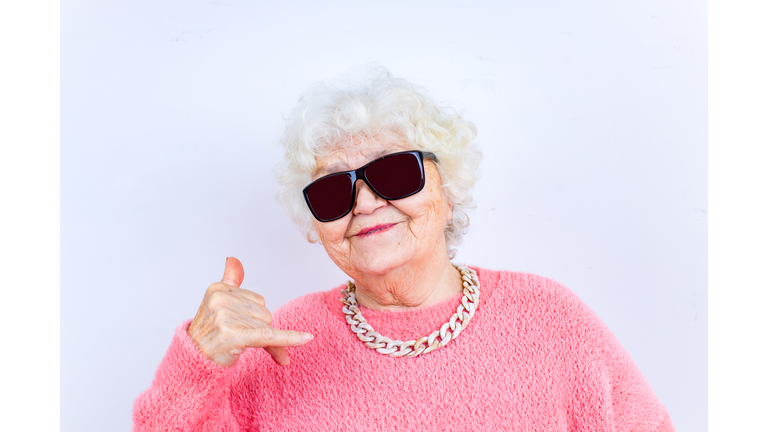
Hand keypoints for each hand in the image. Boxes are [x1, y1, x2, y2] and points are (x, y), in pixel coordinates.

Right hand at [187, 257, 312, 366]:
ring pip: (266, 326)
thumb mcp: (217, 303)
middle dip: (256, 328)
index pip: (257, 300)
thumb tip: (234, 259)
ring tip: (235, 344)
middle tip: (234, 338)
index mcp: (218, 288)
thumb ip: (230, 280)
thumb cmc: (210, 334)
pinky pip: (269, 336)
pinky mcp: (234, 335)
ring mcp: (225, 318)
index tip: (236, 327)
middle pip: (263, 312)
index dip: (254, 317)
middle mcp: (220, 300)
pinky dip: (290, 338)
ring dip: (258, 340)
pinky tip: (307, 338)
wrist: (194, 362)